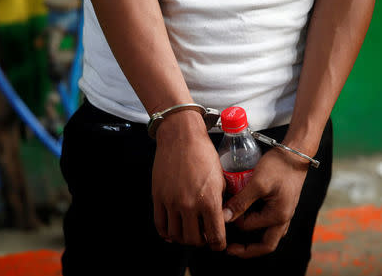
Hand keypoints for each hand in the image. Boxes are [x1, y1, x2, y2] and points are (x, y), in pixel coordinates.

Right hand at [152, 110, 226, 250]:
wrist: (181, 137)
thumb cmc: (203, 153)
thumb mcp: (221, 178)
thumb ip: (222, 201)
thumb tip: (223, 217)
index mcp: (209, 200)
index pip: (215, 237)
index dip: (218, 245)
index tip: (218, 244)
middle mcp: (189, 205)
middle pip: (194, 240)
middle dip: (202, 242)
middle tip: (204, 236)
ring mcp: (172, 202)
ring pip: (176, 236)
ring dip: (184, 238)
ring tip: (189, 232)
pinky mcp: (158, 197)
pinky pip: (160, 225)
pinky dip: (166, 233)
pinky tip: (172, 231)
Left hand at [222, 147, 309, 257]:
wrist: (295, 152)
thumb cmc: (279, 166)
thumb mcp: (257, 183)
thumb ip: (241, 202)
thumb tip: (225, 218)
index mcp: (278, 216)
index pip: (249, 227)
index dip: (233, 221)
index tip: (221, 212)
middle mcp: (283, 218)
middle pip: (265, 245)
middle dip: (247, 249)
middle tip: (229, 249)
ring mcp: (284, 213)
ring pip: (268, 235)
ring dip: (253, 237)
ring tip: (236, 234)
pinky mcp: (282, 205)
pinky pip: (269, 222)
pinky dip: (257, 224)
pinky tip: (246, 216)